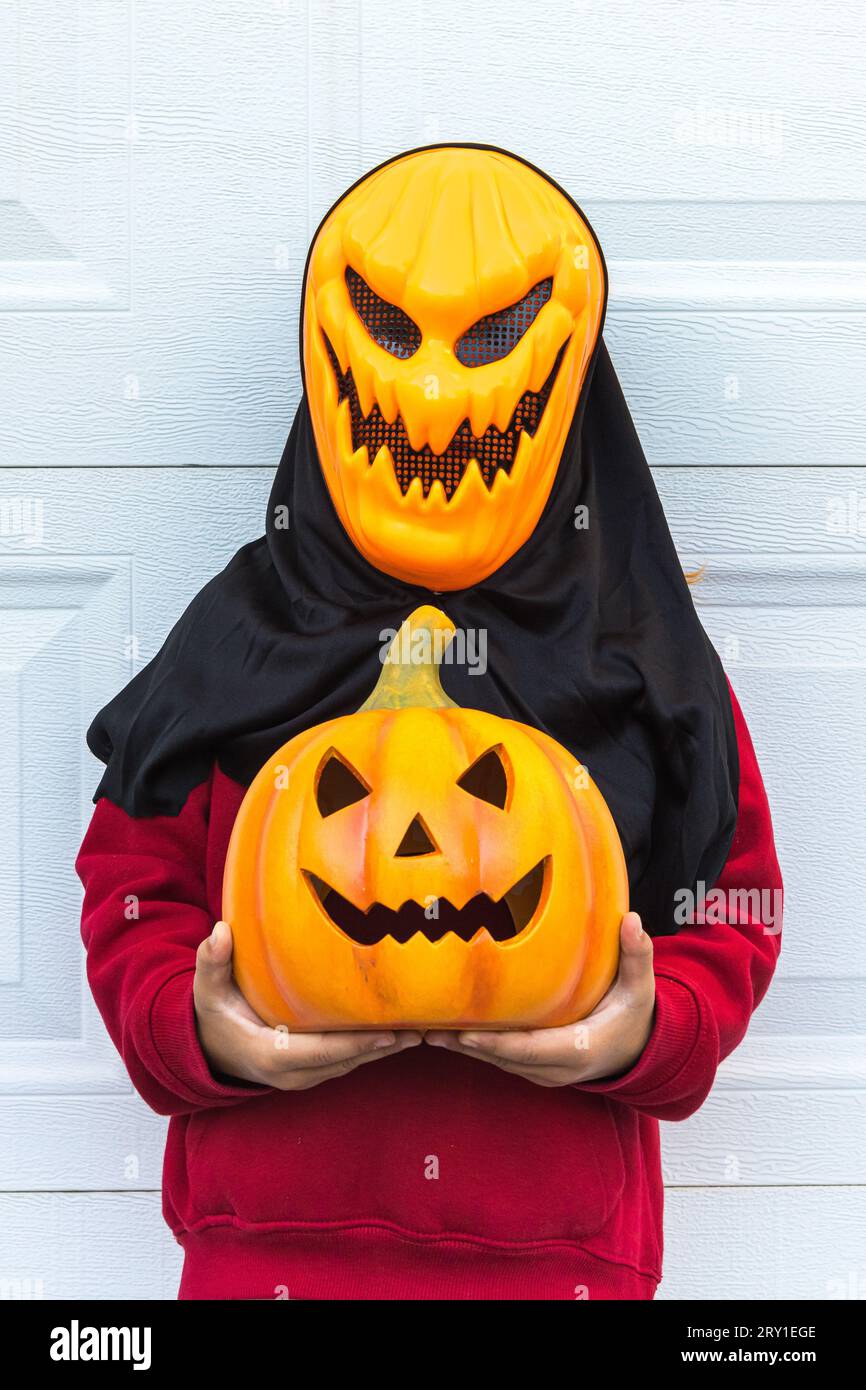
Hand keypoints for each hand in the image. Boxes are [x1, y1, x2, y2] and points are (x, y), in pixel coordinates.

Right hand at [194, 921, 420, 1089]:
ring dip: (385, 1049)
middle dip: (384, 1047)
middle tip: (421, 1027)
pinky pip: (347, 1061)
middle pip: (346, 1061)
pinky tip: (398, 1030)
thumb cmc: (212, 1017)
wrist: (208, 1050)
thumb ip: (212, 963)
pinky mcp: (312, 1071)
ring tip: (421, 1028)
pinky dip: (373, 1049)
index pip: (322, 1051)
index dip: (357, 1044)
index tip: (389, 1033)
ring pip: (351, 1064)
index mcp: (270, 1055)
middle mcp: (291, 1074)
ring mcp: (303, 1076)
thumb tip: (220, 931)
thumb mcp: (207, 991)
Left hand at [425, 912, 654, 1086]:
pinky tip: (447, 1029)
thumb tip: (633, 920)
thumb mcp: (640, 987)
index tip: (465, 1034)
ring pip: (497, 1061)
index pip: (530, 1050)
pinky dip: (474, 1046)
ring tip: (427, 1028)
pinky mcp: (533, 1067)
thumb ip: (636, 956)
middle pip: (504, 1058)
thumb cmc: (634, 1015)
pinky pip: (500, 1058)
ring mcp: (542, 1071)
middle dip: (466, 1045)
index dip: (497, 1043)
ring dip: (463, 1047)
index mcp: (579, 1050)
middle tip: (429, 1028)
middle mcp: (556, 1068)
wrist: (637, 1050)